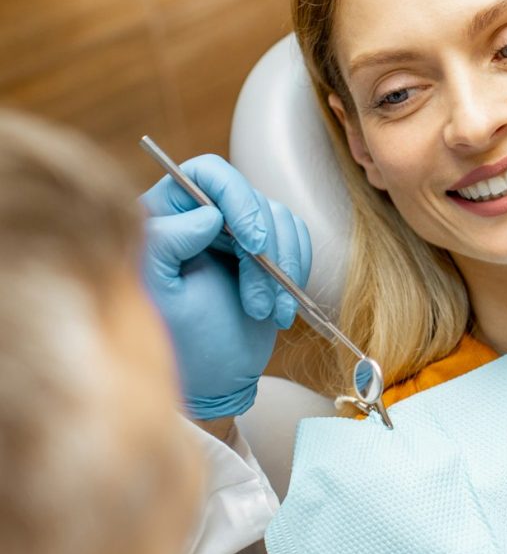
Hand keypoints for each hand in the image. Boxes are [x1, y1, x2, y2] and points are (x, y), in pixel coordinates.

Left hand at [141, 155, 311, 418]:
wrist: (213, 380)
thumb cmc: (178, 344)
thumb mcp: (160, 297)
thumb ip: (166, 245)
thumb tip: (207, 215)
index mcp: (166, 215)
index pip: (208, 174)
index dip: (237, 198)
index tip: (253, 243)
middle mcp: (202, 214)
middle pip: (251, 198)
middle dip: (266, 252)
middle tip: (259, 302)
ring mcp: (237, 231)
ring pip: (279, 218)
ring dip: (284, 267)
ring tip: (269, 313)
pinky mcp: (266, 250)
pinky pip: (296, 237)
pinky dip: (298, 269)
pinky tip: (282, 307)